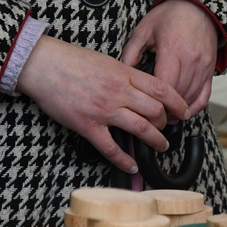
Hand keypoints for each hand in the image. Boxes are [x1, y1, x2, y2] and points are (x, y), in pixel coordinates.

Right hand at [16, 36, 188, 174]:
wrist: (41, 64)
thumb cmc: (71, 60)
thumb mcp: (107, 61)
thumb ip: (126, 75)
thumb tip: (141, 88)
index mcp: (124, 74)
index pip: (162, 89)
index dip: (178, 103)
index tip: (184, 111)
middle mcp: (119, 92)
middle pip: (156, 111)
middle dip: (166, 123)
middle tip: (167, 127)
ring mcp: (104, 110)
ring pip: (141, 129)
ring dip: (155, 141)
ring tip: (161, 146)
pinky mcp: (87, 126)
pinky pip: (111, 148)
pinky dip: (125, 160)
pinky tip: (133, 166)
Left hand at [121, 0, 217, 117]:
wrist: (198, 6)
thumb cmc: (169, 16)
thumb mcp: (143, 30)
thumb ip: (131, 53)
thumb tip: (121, 76)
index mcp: (171, 50)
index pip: (163, 85)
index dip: (153, 101)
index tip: (143, 108)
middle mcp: (190, 60)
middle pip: (177, 95)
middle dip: (164, 109)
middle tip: (151, 118)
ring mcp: (203, 66)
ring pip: (190, 98)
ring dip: (178, 110)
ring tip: (164, 118)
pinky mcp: (211, 70)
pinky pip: (204, 95)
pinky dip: (195, 107)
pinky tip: (184, 113)